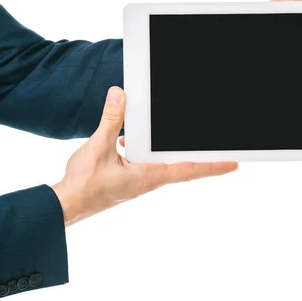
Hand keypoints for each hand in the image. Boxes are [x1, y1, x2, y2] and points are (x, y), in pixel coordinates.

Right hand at [52, 87, 237, 226]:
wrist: (67, 205)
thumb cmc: (84, 184)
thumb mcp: (99, 146)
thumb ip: (111, 120)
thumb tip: (120, 95)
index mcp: (149, 175)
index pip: (189, 169)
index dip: (213, 166)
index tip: (234, 164)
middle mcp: (149, 180)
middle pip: (182, 165)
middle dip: (199, 156)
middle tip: (220, 147)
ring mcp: (139, 180)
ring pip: (162, 162)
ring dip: (170, 150)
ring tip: (181, 137)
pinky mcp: (129, 179)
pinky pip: (145, 161)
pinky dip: (146, 149)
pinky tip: (130, 139)